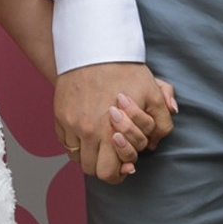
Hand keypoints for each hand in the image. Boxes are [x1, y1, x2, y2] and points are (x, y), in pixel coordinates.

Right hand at [54, 60, 177, 183]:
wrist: (95, 49)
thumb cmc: (125, 71)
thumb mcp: (153, 94)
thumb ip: (162, 122)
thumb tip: (154, 144)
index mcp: (111, 133)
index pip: (110, 173)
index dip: (120, 172)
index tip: (126, 164)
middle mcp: (87, 132)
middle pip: (92, 170)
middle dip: (105, 167)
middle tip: (113, 156)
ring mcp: (70, 124)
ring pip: (77, 158)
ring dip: (89, 155)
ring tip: (100, 143)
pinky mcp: (60, 116)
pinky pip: (65, 142)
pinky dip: (75, 143)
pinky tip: (87, 132)